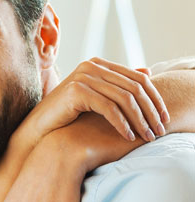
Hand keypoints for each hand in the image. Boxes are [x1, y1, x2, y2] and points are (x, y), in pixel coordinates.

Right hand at [28, 57, 168, 142]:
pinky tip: (128, 137)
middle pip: (134, 87)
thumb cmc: (67, 117)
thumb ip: (118, 86)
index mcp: (98, 64)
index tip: (164, 119)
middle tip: (159, 131)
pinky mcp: (77, 91)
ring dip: (139, 120)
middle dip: (150, 111)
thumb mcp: (96, 98)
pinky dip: (121, 123)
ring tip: (147, 137)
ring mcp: (83, 77)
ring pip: (124, 98)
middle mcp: (92, 66)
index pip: (139, 78)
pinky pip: (108, 108)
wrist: (38, 129)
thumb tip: (147, 72)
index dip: (155, 99)